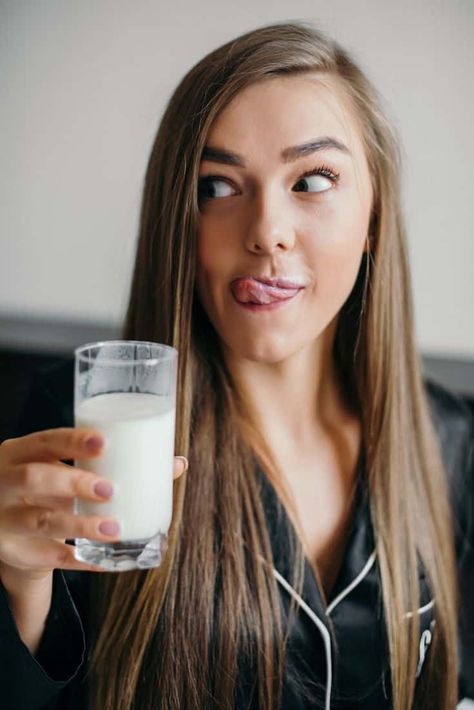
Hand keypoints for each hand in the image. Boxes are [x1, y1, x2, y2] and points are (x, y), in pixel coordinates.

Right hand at [0, 428, 187, 582]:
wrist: (10, 528)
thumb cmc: (51, 488)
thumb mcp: (68, 469)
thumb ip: (112, 465)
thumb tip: (176, 463)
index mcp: (20, 453)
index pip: (44, 441)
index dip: (72, 441)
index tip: (103, 442)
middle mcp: (5, 483)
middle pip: (35, 478)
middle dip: (74, 482)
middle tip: (109, 489)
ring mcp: (6, 520)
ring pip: (41, 521)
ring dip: (80, 524)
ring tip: (114, 528)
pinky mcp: (15, 551)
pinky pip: (50, 557)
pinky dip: (82, 559)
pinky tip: (107, 560)